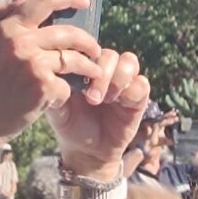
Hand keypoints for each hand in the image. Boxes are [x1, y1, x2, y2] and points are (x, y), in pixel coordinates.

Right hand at [0, 0, 104, 146]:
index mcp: (7, 28)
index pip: (43, 1)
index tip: (84, 1)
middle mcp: (20, 42)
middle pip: (68, 32)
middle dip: (88, 41)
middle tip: (96, 49)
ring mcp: (33, 64)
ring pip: (74, 59)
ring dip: (89, 66)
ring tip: (94, 73)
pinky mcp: (44, 86)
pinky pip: (68, 84)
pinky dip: (67, 91)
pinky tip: (60, 97)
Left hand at [46, 49, 149, 179]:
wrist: (88, 150)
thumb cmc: (70, 126)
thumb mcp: (56, 107)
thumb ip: (55, 89)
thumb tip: (55, 72)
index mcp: (84, 68)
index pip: (89, 48)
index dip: (86, 57)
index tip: (76, 75)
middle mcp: (105, 71)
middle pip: (110, 54)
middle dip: (102, 73)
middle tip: (92, 97)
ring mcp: (123, 83)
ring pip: (129, 61)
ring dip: (117, 79)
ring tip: (105, 100)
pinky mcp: (137, 98)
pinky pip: (142, 83)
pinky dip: (131, 91)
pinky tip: (119, 104)